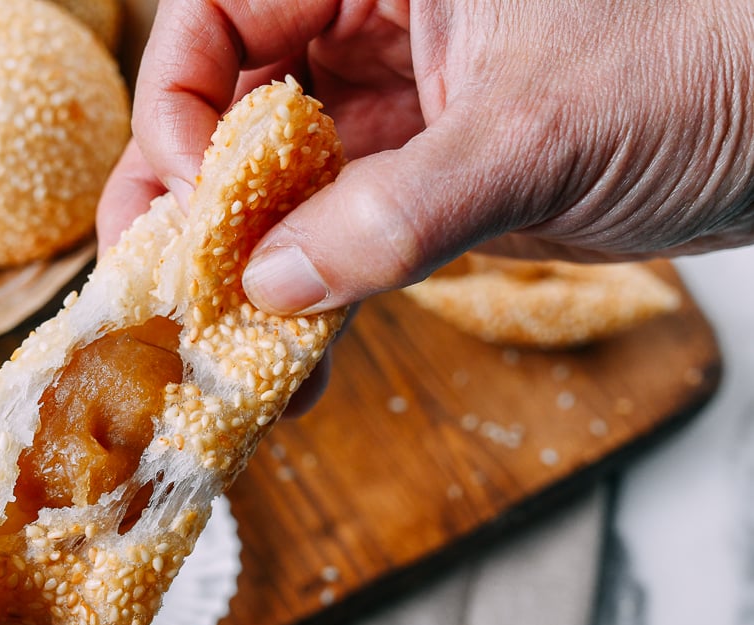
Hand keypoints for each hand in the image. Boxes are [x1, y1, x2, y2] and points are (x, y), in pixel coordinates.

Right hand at [99, 0, 753, 314]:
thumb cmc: (710, 65)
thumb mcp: (540, 130)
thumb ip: (398, 208)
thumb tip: (273, 283)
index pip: (223, 12)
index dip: (184, 98)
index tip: (194, 189)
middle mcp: (375, 29)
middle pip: (231, 106)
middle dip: (188, 196)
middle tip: (152, 280)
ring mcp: (400, 116)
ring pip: (278, 185)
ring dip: (239, 267)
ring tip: (204, 340)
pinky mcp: (428, 191)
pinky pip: (340, 244)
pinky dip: (312, 304)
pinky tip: (291, 365)